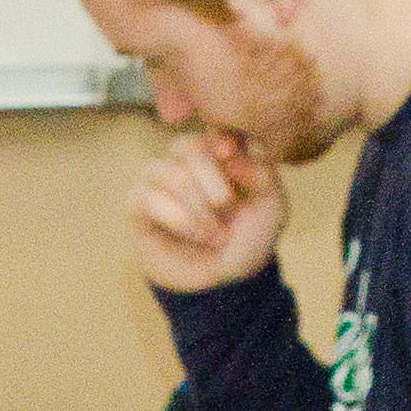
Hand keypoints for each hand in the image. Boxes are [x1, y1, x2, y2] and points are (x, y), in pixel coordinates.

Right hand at [125, 129, 286, 294]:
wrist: (226, 281)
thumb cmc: (248, 239)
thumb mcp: (272, 206)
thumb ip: (261, 172)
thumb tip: (227, 152)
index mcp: (217, 152)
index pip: (213, 130)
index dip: (223, 141)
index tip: (232, 156)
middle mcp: (186, 161)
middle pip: (187, 146)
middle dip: (211, 180)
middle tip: (227, 208)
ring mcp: (158, 180)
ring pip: (168, 174)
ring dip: (196, 207)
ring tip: (216, 234)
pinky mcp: (137, 205)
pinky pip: (146, 198)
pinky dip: (177, 218)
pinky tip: (197, 235)